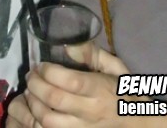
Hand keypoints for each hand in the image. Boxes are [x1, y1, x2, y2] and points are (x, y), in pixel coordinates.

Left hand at [10, 47, 129, 126]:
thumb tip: (68, 46)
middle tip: (31, 76)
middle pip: (55, 100)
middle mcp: (90, 112)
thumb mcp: (114, 67)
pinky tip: (29, 112)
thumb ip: (92, 53)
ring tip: (30, 93)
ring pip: (48, 122)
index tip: (41, 65)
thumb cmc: (123, 92)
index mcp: (100, 90)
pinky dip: (32, 123)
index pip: (71, 81)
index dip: (50, 71)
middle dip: (36, 85)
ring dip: (32, 105)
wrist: (137, 124)